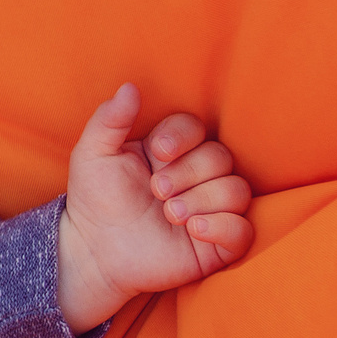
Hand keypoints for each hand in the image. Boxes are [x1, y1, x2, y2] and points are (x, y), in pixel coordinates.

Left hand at [57, 83, 253, 330]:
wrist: (93, 251)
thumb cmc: (94, 200)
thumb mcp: (92, 155)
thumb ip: (110, 120)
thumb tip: (130, 87)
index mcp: (170, 150)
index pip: (196, 128)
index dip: (181, 136)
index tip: (158, 152)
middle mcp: (195, 176)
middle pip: (221, 158)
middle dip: (188, 173)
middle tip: (157, 192)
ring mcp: (210, 209)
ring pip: (237, 190)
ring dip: (202, 200)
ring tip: (169, 214)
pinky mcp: (217, 243)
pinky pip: (244, 230)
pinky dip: (224, 227)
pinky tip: (193, 231)